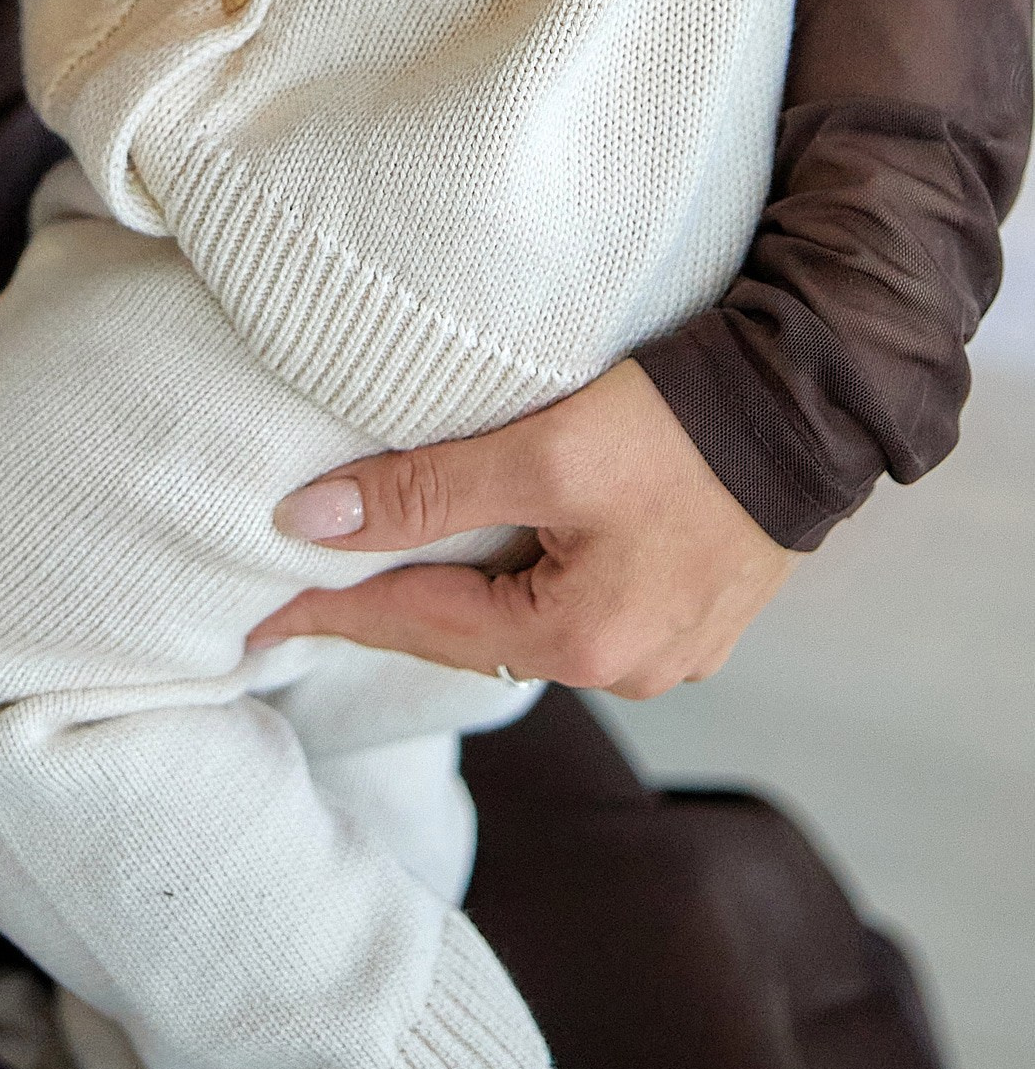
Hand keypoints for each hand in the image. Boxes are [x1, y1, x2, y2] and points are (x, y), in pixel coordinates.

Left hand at [250, 359, 794, 699]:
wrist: (814, 401)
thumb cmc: (682, 424)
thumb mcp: (542, 452)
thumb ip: (422, 492)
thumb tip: (307, 526)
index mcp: (583, 644)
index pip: (418, 626)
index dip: (330, 610)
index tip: (253, 617)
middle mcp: (627, 668)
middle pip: (470, 635)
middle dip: (386, 607)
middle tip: (301, 589)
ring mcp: (668, 646)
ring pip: (522, 622)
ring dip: (454, 592)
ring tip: (378, 566)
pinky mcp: (692, 608)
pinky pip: (572, 605)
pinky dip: (516, 578)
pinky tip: (482, 549)